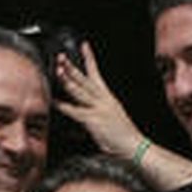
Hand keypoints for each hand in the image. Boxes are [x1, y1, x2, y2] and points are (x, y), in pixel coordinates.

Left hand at [54, 41, 143, 157]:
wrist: (136, 146)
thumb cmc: (124, 136)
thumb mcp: (111, 118)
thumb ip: (96, 112)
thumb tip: (82, 111)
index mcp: (109, 98)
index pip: (97, 73)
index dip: (90, 58)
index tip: (84, 45)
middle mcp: (105, 100)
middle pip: (85, 79)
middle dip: (72, 67)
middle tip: (61, 57)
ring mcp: (100, 109)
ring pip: (80, 91)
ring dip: (68, 80)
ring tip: (57, 71)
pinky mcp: (95, 120)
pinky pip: (76, 111)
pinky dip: (64, 106)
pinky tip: (55, 102)